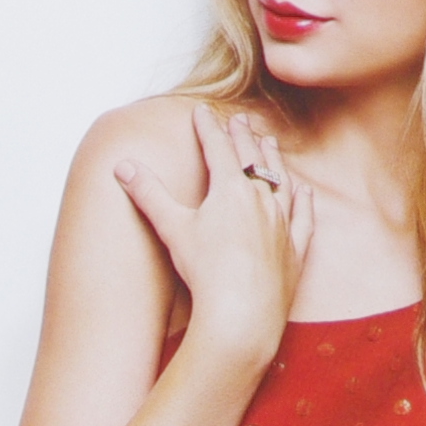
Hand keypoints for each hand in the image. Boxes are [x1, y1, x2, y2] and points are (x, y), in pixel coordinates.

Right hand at [114, 104, 312, 370]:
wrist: (242, 313)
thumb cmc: (205, 271)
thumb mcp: (172, 228)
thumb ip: (149, 194)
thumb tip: (121, 165)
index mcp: (230, 189)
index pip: (218, 148)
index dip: (208, 128)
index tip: (202, 111)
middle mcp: (261, 198)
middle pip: (252, 158)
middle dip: (242, 137)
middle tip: (240, 119)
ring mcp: (282, 223)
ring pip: (280, 180)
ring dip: (273, 159)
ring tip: (270, 142)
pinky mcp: (295, 249)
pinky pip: (302, 216)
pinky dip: (303, 200)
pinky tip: (304, 191)